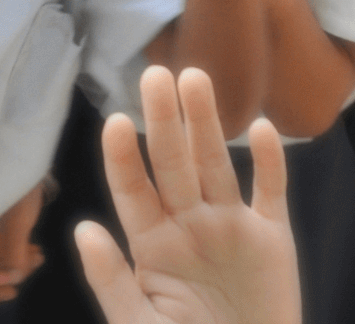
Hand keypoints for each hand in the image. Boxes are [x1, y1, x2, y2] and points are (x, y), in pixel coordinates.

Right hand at [0, 181, 48, 303]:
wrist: (31, 168)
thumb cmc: (21, 188)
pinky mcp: (6, 236)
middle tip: (15, 289)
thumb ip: (14, 250)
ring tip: (37, 259)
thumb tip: (14, 278)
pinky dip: (23, 261)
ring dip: (17, 271)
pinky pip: (10, 257)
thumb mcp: (19, 220)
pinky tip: (38, 254)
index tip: (10, 281)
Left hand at [76, 66, 300, 323]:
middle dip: (164, 120)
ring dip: (207, 124)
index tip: (114, 121)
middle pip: (173, 165)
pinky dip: (269, 162)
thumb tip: (82, 229)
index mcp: (152, 246)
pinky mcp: (271, 240)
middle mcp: (189, 226)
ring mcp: (230, 228)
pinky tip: (262, 128)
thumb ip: (111, 280)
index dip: (122, 157)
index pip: (132, 191)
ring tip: (195, 78)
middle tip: (155, 75)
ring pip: (216, 165)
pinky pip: (270, 192)